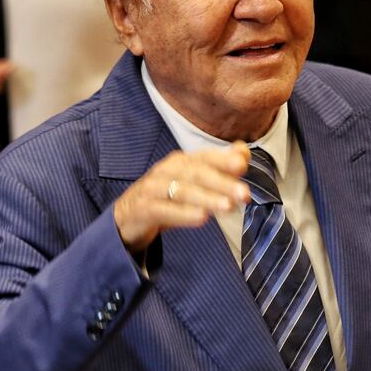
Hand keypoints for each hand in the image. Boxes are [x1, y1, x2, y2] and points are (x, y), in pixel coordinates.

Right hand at [113, 142, 250, 252]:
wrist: (126, 217)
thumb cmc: (164, 198)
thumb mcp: (191, 182)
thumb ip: (218, 167)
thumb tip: (244, 152)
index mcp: (181, 161)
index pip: (205, 157)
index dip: (223, 159)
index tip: (244, 164)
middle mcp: (166, 170)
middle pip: (196, 173)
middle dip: (221, 182)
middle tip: (244, 193)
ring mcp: (152, 188)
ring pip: (182, 191)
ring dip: (207, 198)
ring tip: (227, 206)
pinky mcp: (142, 208)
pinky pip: (164, 210)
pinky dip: (183, 214)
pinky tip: (201, 218)